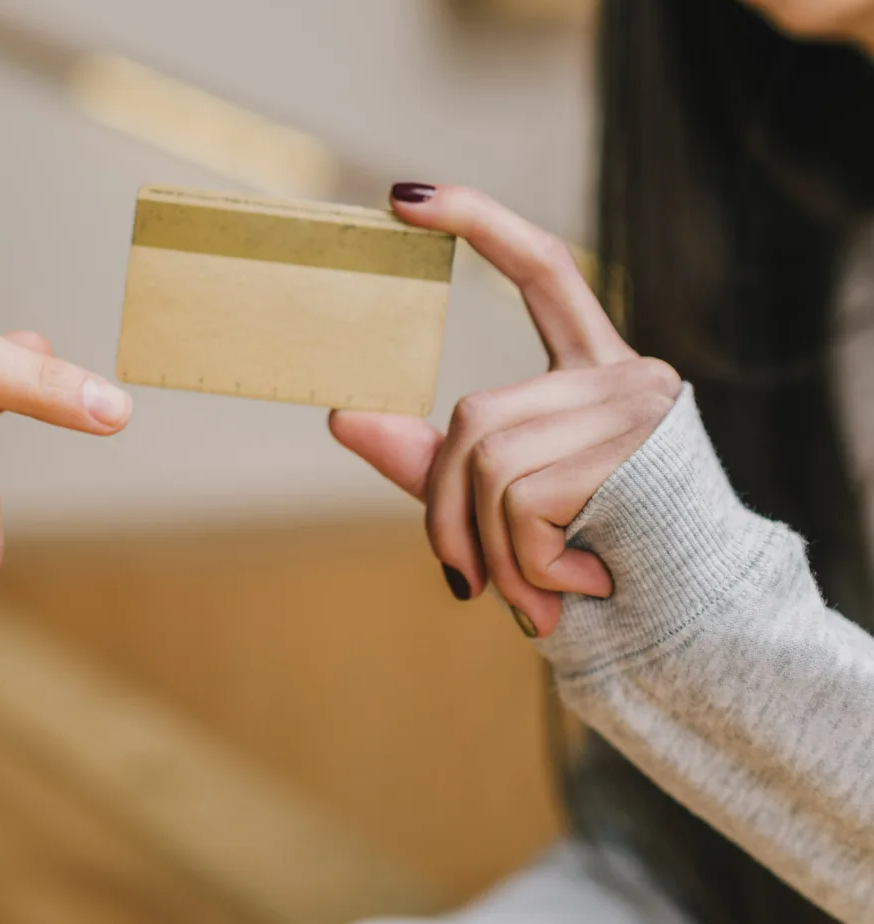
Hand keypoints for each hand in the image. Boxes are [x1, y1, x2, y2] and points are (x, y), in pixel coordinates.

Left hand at [330, 185, 680, 637]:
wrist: (683, 626)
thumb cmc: (591, 556)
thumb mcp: (500, 502)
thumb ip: (430, 459)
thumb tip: (342, 414)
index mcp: (598, 368)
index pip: (544, 267)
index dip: (481, 221)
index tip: (405, 197)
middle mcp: (626, 374)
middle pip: (474, 417)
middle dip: (447, 512)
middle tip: (466, 581)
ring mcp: (635, 407)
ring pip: (488, 460)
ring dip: (487, 547)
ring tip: (531, 595)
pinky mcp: (634, 451)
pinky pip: (520, 501)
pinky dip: (524, 560)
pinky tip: (576, 583)